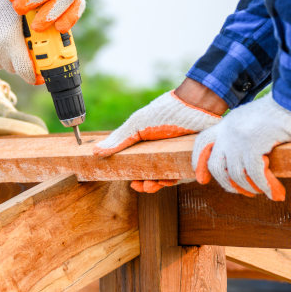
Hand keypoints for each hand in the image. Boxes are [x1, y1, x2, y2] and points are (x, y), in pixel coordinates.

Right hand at [0, 0, 36, 83]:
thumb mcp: (20, 9)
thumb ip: (34, 28)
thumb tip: (50, 39)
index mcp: (9, 41)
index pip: (25, 71)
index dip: (35, 76)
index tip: (41, 76)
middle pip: (14, 68)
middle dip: (23, 64)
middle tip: (29, 54)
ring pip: (1, 63)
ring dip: (9, 57)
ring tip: (10, 40)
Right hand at [93, 88, 221, 192]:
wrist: (195, 106)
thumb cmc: (165, 112)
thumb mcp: (137, 125)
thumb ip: (119, 140)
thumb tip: (95, 152)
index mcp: (146, 144)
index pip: (138, 165)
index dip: (134, 175)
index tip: (131, 182)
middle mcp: (161, 151)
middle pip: (152, 175)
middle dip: (146, 184)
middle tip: (141, 186)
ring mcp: (176, 156)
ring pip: (167, 178)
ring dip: (159, 185)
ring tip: (154, 184)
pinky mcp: (190, 159)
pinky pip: (182, 175)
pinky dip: (175, 180)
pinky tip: (168, 180)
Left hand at [191, 94, 290, 200]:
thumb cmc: (285, 110)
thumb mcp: (257, 119)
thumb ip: (247, 133)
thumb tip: (251, 157)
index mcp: (228, 122)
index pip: (202, 141)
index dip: (199, 161)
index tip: (202, 179)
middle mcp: (229, 130)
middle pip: (215, 165)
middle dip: (226, 183)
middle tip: (243, 192)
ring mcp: (239, 137)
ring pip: (236, 174)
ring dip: (249, 188)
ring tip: (261, 193)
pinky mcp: (254, 144)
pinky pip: (254, 174)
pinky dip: (264, 186)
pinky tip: (274, 192)